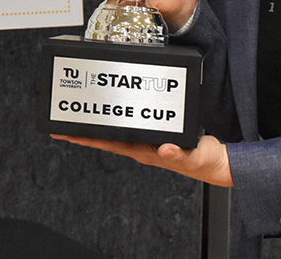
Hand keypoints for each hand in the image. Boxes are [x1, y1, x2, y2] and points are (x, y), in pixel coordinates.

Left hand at [50, 134, 232, 186]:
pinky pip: (130, 129)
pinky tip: (113, 117)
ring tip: (81, 121)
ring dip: (98, 128)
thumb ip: (179, 153)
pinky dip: (118, 122)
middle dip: (85, 133)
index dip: (89, 138)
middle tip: (63, 126)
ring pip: (116, 134)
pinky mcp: (156, 136)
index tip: (69, 134)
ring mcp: (148, 143)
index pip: (111, 143)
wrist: (217, 162)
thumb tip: (163, 149)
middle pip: (107, 138)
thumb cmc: (205, 161)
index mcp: (147, 152)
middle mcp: (143, 148)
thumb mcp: (194, 156)